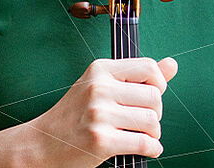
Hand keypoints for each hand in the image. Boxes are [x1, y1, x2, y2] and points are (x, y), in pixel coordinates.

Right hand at [22, 56, 178, 166]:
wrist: (41, 144)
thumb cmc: (74, 114)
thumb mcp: (101, 86)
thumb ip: (138, 76)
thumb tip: (173, 64)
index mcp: (101, 69)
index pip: (148, 67)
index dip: (159, 83)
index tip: (154, 95)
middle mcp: (100, 87)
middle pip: (154, 96)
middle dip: (157, 113)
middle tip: (146, 121)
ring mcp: (99, 114)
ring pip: (151, 120)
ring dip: (154, 133)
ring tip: (144, 135)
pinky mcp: (100, 140)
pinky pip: (143, 143)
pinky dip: (152, 149)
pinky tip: (147, 148)